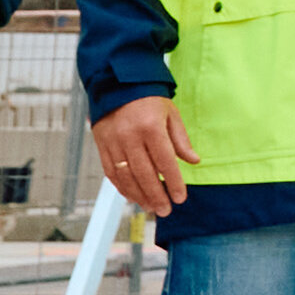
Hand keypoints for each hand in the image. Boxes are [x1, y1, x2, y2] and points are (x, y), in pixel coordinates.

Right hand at [92, 98, 193, 221]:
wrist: (117, 84)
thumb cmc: (150, 99)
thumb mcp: (171, 114)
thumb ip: (181, 140)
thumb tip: (194, 161)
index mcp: (151, 127)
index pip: (165, 162)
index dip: (174, 182)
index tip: (181, 198)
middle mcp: (130, 136)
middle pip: (144, 174)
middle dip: (156, 195)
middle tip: (165, 210)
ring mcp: (113, 141)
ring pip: (126, 176)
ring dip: (139, 195)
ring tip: (151, 207)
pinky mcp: (101, 144)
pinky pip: (110, 171)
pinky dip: (121, 187)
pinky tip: (132, 196)